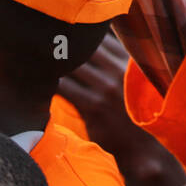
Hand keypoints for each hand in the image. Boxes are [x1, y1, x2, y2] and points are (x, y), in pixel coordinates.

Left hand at [58, 35, 185, 185]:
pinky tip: (43, 84)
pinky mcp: (93, 106)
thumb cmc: (139, 114)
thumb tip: (98, 43)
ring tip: (40, 63)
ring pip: (71, 64)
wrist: (145, 151)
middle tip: (46, 46)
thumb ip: (121, 62)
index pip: (102, 36)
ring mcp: (106, 88)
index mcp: (131, 62)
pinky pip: (64, 87)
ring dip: (55, 63)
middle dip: (66, 46)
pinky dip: (51, 83)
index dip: (83, 35)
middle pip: (84, 47)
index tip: (68, 36)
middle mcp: (120, 71)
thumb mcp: (138, 82)